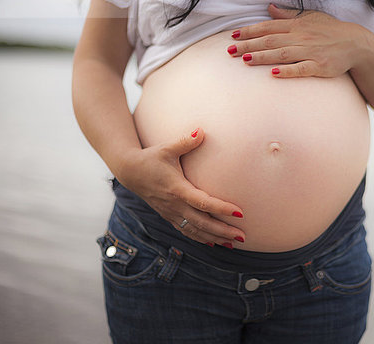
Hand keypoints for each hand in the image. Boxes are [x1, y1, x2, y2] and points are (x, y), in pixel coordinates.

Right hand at [115, 128, 245, 248]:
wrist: (130, 172)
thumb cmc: (151, 158)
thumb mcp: (167, 148)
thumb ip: (185, 141)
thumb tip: (201, 130)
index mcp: (177, 189)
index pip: (203, 203)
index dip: (221, 208)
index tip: (239, 212)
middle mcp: (175, 205)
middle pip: (202, 223)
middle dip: (223, 231)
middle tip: (243, 236)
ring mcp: (171, 213)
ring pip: (195, 231)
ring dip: (215, 238)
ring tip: (234, 243)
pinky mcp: (169, 216)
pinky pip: (186, 231)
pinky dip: (201, 238)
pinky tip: (214, 243)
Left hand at [227, 3, 363, 77]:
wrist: (355, 44)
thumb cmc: (331, 31)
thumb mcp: (310, 18)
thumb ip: (288, 15)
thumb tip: (270, 8)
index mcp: (297, 26)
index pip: (269, 27)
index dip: (250, 31)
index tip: (234, 35)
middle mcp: (301, 37)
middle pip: (270, 41)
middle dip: (249, 45)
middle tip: (231, 50)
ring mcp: (310, 52)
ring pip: (282, 54)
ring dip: (263, 57)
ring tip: (246, 60)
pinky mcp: (319, 66)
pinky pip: (301, 69)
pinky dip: (287, 71)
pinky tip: (274, 73)